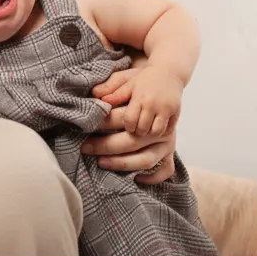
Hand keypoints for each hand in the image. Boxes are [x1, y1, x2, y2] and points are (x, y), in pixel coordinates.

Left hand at [84, 63, 181, 183]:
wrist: (170, 80)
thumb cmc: (144, 81)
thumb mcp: (128, 78)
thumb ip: (113, 86)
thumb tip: (95, 94)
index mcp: (149, 107)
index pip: (123, 119)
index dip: (102, 124)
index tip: (85, 128)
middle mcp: (160, 126)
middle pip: (132, 141)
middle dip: (105, 146)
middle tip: (85, 148)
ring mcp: (168, 140)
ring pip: (146, 159)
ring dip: (123, 164)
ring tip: (102, 163)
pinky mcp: (171, 149)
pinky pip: (165, 169)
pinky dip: (152, 177)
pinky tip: (134, 178)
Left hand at [121, 65, 182, 137]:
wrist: (170, 70)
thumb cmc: (146, 78)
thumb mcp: (129, 83)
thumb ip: (114, 92)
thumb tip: (95, 95)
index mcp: (139, 97)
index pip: (129, 121)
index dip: (127, 126)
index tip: (127, 125)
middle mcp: (153, 104)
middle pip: (142, 129)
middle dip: (137, 131)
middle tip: (135, 129)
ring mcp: (166, 109)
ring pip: (155, 132)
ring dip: (149, 133)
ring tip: (146, 128)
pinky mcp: (176, 112)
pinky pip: (168, 130)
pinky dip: (162, 132)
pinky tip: (157, 127)